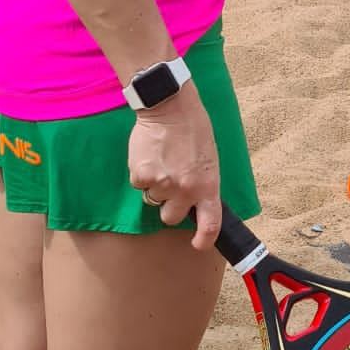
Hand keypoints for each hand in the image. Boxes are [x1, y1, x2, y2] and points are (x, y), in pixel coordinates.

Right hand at [128, 84, 221, 250]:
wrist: (171, 106)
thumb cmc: (193, 129)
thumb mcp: (209, 158)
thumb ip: (202, 183)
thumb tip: (195, 204)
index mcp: (208, 185)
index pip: (211, 225)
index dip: (204, 240)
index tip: (198, 244)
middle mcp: (186, 190)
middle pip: (171, 218)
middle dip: (169, 205)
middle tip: (171, 182)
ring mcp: (163, 184)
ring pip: (153, 199)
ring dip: (155, 185)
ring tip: (162, 160)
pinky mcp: (142, 176)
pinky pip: (139, 184)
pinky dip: (142, 172)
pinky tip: (150, 154)